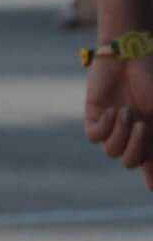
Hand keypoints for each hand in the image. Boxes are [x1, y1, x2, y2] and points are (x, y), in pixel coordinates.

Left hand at [85, 55, 152, 189]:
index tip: (151, 186)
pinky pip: (95, 137)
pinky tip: (113, 111)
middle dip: (137, 149)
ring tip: (127, 111)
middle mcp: (131, 133)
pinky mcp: (94, 116)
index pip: (149, 164)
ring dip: (121, 133)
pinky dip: (105, 127)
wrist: (131, 54)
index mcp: (150, 134)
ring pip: (112, 151)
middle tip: (143, 126)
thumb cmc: (151, 80)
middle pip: (131, 162)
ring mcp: (112, 126)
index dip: (152, 177)